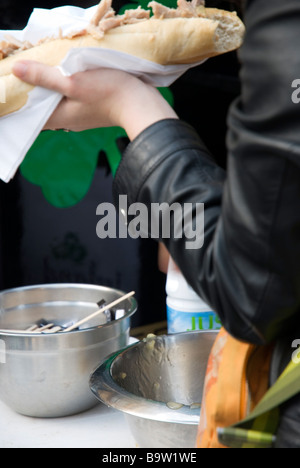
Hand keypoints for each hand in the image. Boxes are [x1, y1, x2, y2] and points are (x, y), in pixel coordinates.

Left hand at [13, 60, 177, 139]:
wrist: (140, 104)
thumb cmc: (108, 93)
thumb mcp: (73, 81)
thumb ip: (45, 78)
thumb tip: (18, 71)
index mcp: (60, 118)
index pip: (32, 114)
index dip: (24, 101)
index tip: (22, 86)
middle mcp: (69, 122)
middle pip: (45, 108)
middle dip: (37, 93)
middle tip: (34, 74)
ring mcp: (82, 118)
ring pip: (59, 103)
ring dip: (54, 90)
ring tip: (52, 72)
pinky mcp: (93, 110)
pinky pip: (73, 101)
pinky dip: (68, 90)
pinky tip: (72, 78)